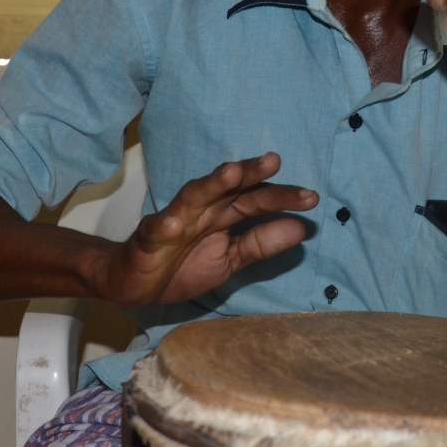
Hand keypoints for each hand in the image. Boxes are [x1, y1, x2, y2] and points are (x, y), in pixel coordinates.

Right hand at [97, 153, 316, 306]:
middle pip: (228, 187)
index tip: (311, 198)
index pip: (255, 200)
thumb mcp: (230, 259)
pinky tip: (175, 223)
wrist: (134, 284)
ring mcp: (174, 221)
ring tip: (230, 173)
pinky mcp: (148, 238)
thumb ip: (262, 244)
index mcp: (223, 215)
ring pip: (193, 197)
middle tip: (273, 161)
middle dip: (249, 173)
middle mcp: (202, 210)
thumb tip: (302, 228)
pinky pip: (156, 230)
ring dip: (210, 185)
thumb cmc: (183, 265)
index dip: (281, 197)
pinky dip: (165, 225)